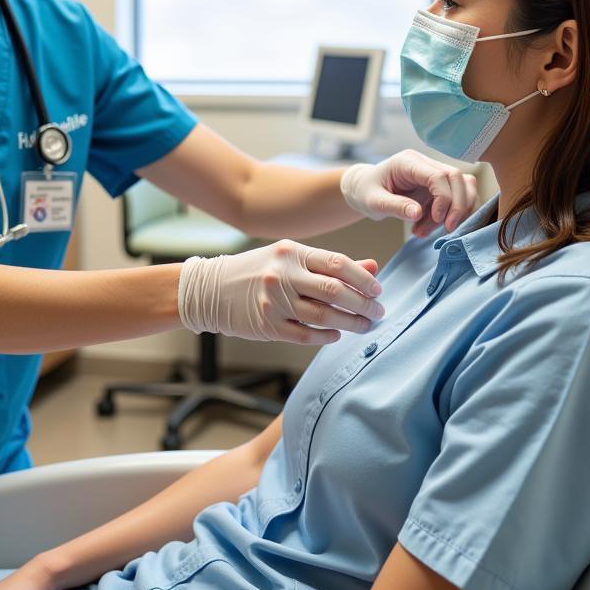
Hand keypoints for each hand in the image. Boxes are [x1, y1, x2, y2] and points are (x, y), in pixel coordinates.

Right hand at [178, 240, 383, 344]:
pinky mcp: (267, 324)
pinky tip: (336, 335)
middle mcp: (283, 274)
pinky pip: (305, 335)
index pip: (338, 263)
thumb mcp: (290, 258)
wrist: (211, 289)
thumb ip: (330, 264)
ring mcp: (274, 300)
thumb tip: (372, 268)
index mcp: (292, 252)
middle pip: (335, 291)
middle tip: (378, 313)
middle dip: (363, 305)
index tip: (378, 291)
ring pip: (324, 315)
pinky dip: (326, 337)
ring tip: (364, 326)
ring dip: (350, 323)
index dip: (363, 279)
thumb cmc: (257, 271)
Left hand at [341, 149, 478, 236]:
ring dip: (454, 212)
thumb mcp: (373, 202)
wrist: (363, 190)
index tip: (439, 220)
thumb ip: (394, 206)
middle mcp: (424, 163)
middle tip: (447, 229)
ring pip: (462, 187)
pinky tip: (427, 228)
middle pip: (456, 178)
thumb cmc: (365, 192)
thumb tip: (417, 213)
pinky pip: (455, 198)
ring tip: (425, 231)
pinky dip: (448, 215)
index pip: (438, 175)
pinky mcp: (437, 185)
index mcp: (407, 162)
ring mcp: (432, 173)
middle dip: (457, 206)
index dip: (444, 198)